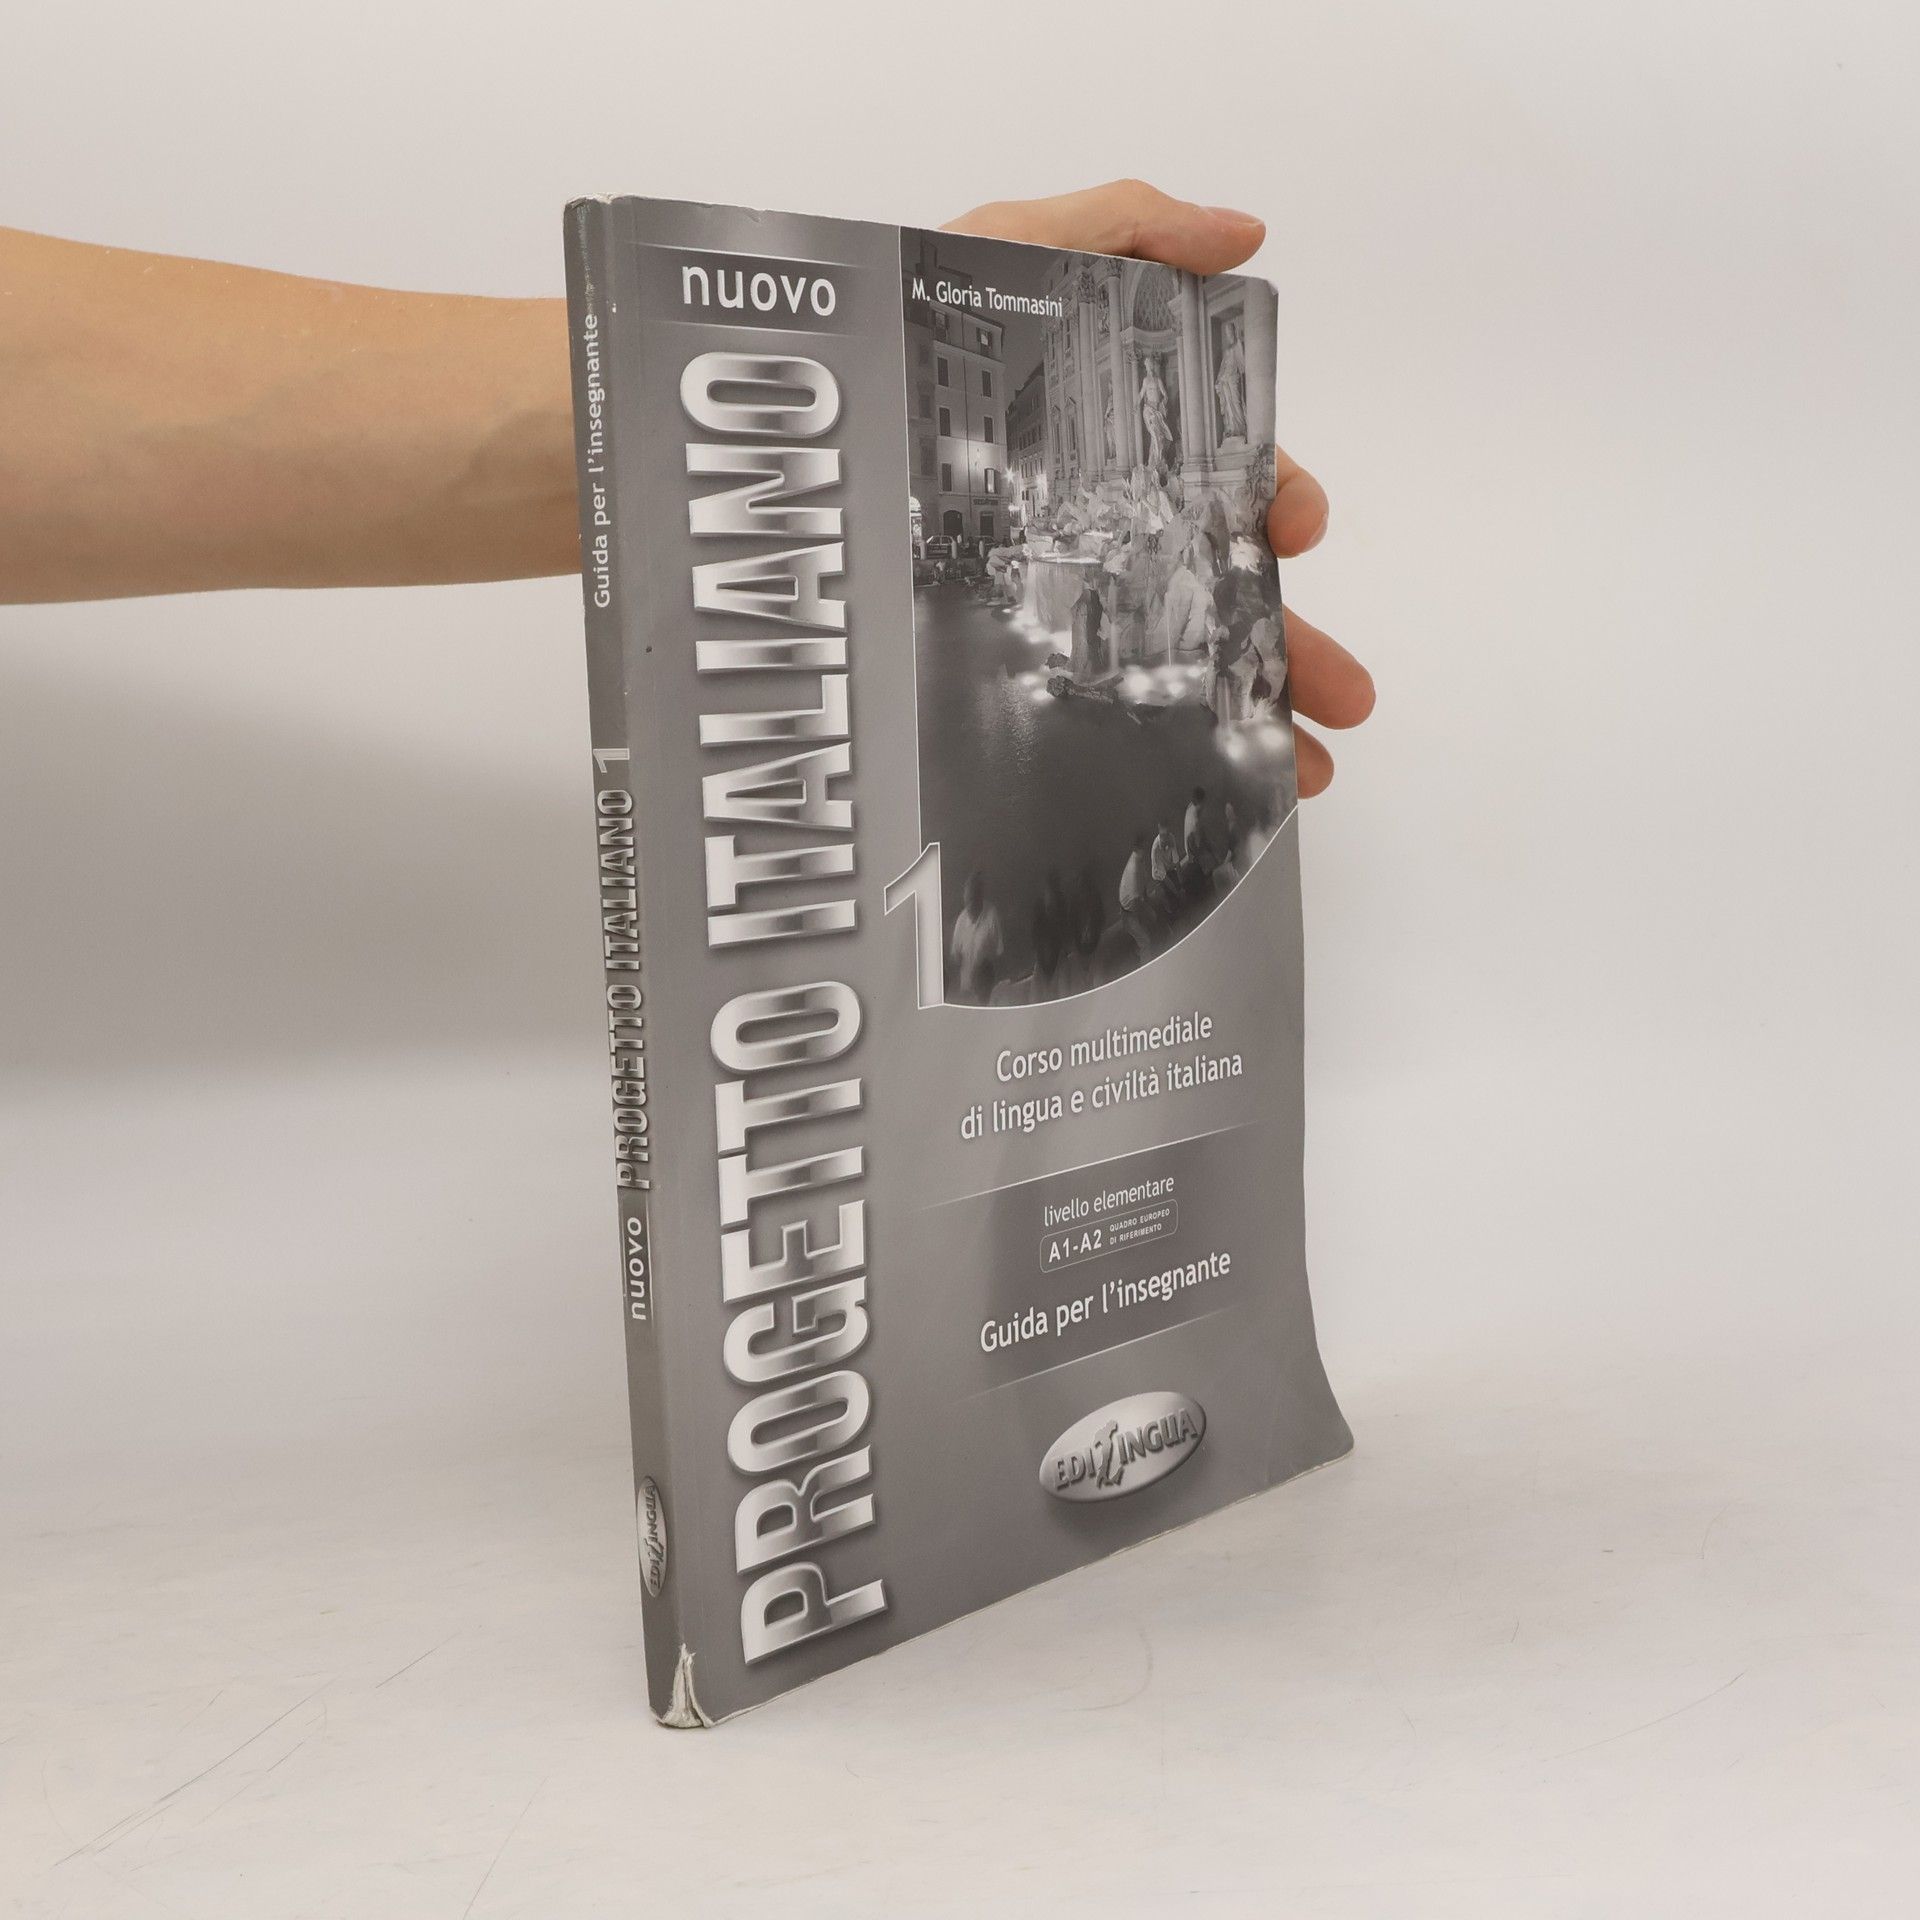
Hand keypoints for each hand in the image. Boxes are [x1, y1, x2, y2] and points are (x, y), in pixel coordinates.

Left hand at [944, 181, 1373, 795]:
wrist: (798, 424)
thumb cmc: (900, 328)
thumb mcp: (1009, 248)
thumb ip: (1125, 229)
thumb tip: (1243, 235)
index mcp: (1114, 441)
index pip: (1221, 476)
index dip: (1275, 499)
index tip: (1301, 526)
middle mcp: (1095, 523)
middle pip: (1216, 586)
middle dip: (1293, 642)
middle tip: (1345, 694)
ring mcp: (1049, 594)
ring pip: (1171, 660)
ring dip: (1251, 713)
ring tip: (1302, 771)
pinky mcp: (1000, 651)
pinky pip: (1093, 706)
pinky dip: (1159, 749)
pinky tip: (1204, 786)